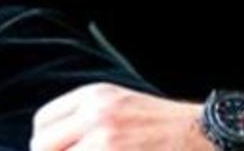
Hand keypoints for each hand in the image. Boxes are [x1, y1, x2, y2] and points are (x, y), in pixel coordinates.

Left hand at [30, 83, 210, 150]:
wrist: (201, 136)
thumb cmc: (161, 127)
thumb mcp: (119, 107)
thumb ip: (84, 119)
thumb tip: (46, 145)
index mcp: (93, 96)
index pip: (43, 123)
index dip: (45, 145)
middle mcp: (95, 114)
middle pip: (41, 146)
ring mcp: (105, 141)